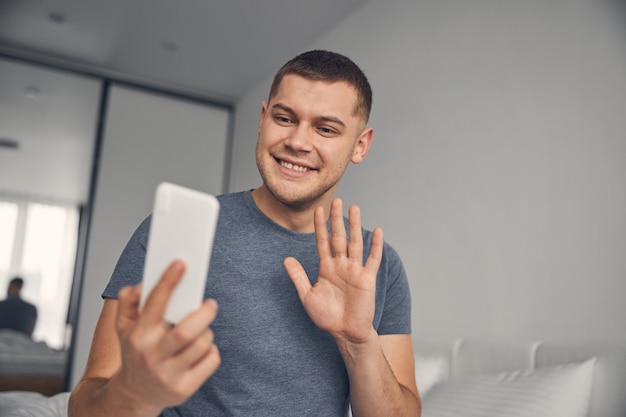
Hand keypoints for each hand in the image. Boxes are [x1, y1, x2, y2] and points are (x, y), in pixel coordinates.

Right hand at [114, 260, 220, 412]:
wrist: (133, 395)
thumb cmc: (135, 353)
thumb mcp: (123, 327)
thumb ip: (128, 302)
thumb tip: (141, 284)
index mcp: (138, 335)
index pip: (154, 304)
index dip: (168, 281)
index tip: (181, 263)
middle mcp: (152, 355)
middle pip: (186, 331)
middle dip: (204, 313)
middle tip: (210, 303)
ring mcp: (169, 374)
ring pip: (201, 344)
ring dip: (207, 332)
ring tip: (201, 329)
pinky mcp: (184, 388)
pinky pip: (211, 361)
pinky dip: (211, 351)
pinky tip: (201, 349)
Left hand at [284, 198, 383, 344]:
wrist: (346, 334)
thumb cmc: (327, 317)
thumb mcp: (307, 296)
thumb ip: (298, 277)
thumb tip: (286, 259)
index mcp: (326, 268)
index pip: (322, 242)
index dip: (320, 226)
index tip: (317, 210)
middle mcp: (341, 265)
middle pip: (338, 237)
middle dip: (336, 220)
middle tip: (336, 200)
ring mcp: (355, 271)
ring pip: (354, 243)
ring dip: (355, 226)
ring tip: (355, 208)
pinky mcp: (367, 279)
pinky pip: (372, 260)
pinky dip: (375, 246)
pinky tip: (377, 231)